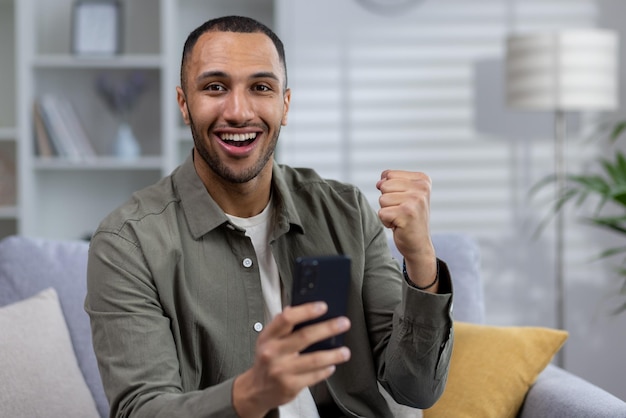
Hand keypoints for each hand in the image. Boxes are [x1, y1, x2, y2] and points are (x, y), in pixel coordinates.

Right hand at [232, 302, 350, 417]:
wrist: (257, 390)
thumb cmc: (266, 360)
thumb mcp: (268, 339)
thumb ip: (282, 324)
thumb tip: (296, 307)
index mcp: (268, 337)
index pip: (286, 319)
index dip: (306, 311)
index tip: (322, 307)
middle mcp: (273, 352)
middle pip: (305, 337)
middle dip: (328, 328)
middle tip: (343, 323)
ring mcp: (282, 370)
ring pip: (314, 360)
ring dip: (333, 354)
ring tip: (345, 351)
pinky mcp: (291, 386)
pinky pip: (314, 376)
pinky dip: (326, 370)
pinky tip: (332, 365)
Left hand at [376, 170, 436, 288]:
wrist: (418, 245)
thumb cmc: (409, 218)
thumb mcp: (404, 194)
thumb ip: (391, 182)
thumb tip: (379, 182)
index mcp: (422, 180)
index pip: (389, 175)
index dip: (390, 190)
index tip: (403, 201)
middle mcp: (422, 188)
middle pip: (384, 185)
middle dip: (387, 200)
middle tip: (401, 211)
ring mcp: (415, 200)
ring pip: (382, 199)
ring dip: (387, 211)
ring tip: (400, 218)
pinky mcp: (407, 214)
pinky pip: (382, 213)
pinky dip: (386, 222)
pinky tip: (399, 225)